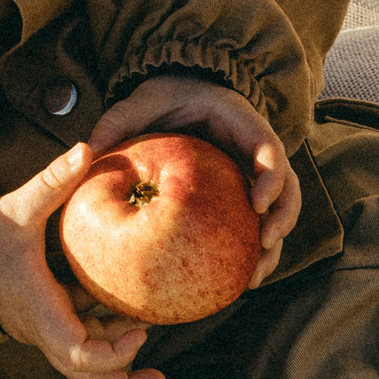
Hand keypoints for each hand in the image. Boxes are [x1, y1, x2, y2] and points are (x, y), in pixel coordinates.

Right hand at [0, 152, 163, 378]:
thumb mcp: (19, 207)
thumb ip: (52, 181)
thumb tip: (84, 148)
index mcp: (40, 311)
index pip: (78, 354)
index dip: (112, 354)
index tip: (140, 332)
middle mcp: (43, 328)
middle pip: (85, 375)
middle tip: (160, 378)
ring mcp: (45, 327)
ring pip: (84, 360)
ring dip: (118, 356)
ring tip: (154, 338)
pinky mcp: (47, 317)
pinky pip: (81, 337)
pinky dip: (106, 333)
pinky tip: (133, 317)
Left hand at [89, 74, 300, 290]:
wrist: (182, 96)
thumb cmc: (166, 98)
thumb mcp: (145, 100)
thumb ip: (122, 119)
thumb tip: (91, 149)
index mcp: (242, 124)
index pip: (270, 150)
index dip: (271, 178)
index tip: (256, 204)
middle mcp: (255, 152)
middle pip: (287, 188)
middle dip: (282, 218)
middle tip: (265, 246)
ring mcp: (253, 177)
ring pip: (277, 213)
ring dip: (272, 248)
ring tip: (252, 279)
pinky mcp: (242, 197)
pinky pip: (252, 226)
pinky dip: (247, 254)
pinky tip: (230, 283)